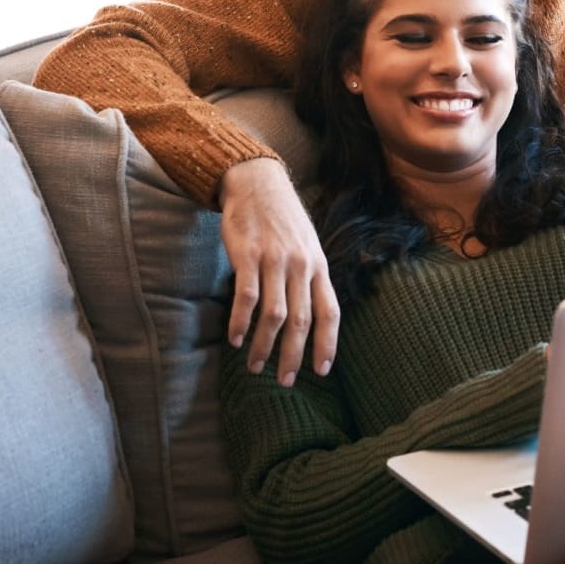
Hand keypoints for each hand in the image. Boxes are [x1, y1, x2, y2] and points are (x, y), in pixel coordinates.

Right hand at [218, 158, 340, 385]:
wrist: (257, 182)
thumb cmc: (283, 220)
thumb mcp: (307, 245)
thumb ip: (310, 277)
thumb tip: (313, 317)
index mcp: (318, 265)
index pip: (330, 311)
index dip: (327, 343)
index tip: (321, 371)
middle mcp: (300, 265)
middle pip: (302, 320)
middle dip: (294, 356)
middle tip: (285, 381)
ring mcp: (274, 260)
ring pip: (274, 315)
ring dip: (263, 346)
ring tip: (254, 366)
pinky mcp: (248, 255)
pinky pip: (246, 297)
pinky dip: (241, 322)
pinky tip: (235, 339)